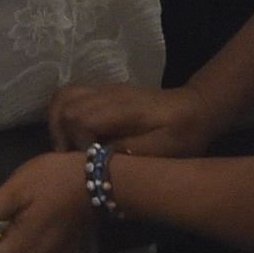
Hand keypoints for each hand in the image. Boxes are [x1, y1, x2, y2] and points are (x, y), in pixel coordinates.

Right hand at [50, 79, 222, 157]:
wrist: (196, 110)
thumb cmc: (182, 135)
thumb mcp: (162, 150)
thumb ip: (127, 153)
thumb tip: (94, 160)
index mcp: (122, 108)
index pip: (79, 118)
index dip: (77, 143)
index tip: (89, 162)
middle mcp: (108, 94)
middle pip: (64, 105)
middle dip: (60, 135)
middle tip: (70, 159)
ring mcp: (104, 91)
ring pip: (63, 96)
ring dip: (57, 123)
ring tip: (67, 147)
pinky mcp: (104, 93)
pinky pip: (71, 96)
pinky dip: (63, 115)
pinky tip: (74, 136)